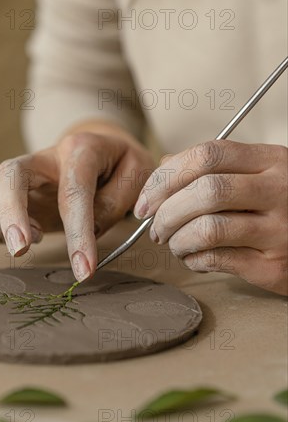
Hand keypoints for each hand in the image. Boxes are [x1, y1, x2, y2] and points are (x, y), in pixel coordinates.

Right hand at [0, 121, 154, 281]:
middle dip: (9, 214)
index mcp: (80, 149)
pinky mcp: (7, 188)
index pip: (73, 191)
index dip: (78, 232)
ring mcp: (21, 171)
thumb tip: (89, 231)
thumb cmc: (121, 165)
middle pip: (9, 173)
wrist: (101, 149)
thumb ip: (115, 201)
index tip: (84, 270)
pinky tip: (17, 238)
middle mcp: (43, 157)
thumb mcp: (137, 175)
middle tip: (21, 250)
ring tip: (27, 242)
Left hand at [134, 140, 287, 294]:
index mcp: (273, 160)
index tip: (146, 199)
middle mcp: (280, 190)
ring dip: (177, 239)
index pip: (207, 155)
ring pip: (208, 229)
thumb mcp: (262, 174)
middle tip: (155, 228)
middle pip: (205, 192)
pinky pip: (217, 259)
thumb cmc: (284, 206)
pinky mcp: (275, 266)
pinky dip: (193, 260)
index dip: (166, 176)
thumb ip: (216, 167)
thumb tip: (164, 166)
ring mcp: (280, 230)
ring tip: (175, 244)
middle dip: (166, 212)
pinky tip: (194, 258)